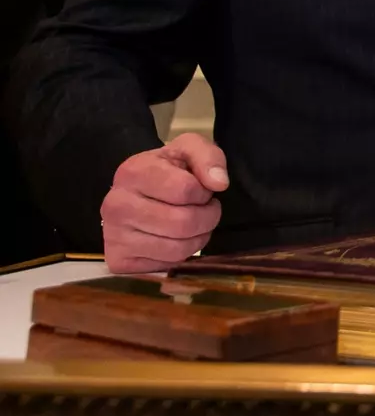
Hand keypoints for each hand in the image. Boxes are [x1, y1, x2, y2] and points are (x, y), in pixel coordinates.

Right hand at [100, 133, 227, 273]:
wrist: (139, 191)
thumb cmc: (169, 169)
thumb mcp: (189, 149)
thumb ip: (208, 157)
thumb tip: (219, 183)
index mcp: (132, 172)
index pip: (186, 190)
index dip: (204, 192)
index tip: (201, 189)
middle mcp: (116, 204)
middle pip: (183, 223)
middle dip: (207, 216)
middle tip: (204, 209)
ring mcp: (113, 235)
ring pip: (177, 248)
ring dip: (198, 237)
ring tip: (193, 222)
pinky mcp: (119, 261)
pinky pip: (166, 266)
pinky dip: (181, 255)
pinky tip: (176, 238)